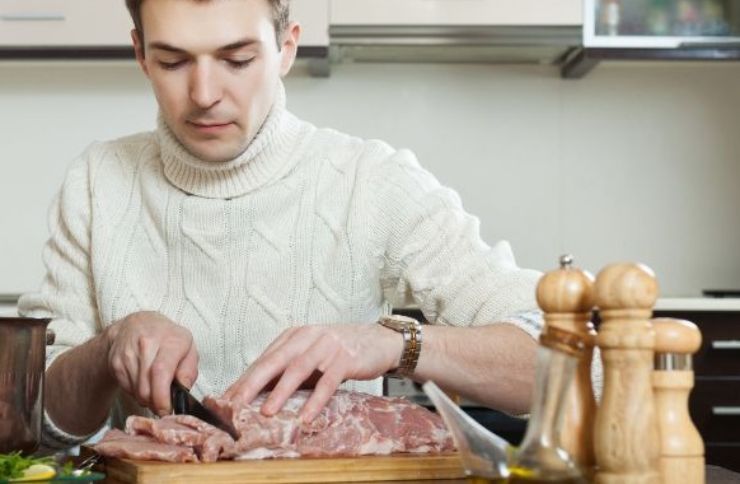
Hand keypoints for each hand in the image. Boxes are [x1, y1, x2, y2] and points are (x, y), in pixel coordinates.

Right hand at [105, 311, 198, 415]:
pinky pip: (127, 389)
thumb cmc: (168, 339)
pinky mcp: (116, 363)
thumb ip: (189, 370)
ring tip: (155, 390)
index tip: (167, 410)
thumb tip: (183, 389)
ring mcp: (128, 353)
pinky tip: (143, 382)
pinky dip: (137, 393)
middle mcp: (147, 344)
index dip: (162, 397)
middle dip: (156, 403)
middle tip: (164, 404)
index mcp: (170, 340)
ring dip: (147, 399)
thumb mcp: (188, 348)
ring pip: (137, 391)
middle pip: (147, 387)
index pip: (161, 372)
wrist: (136, 325)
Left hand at [223, 324, 402, 421]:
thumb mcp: (311, 353)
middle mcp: (307, 337)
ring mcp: (326, 347)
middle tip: (235, 403)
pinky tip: (306, 416)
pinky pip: (327, 382)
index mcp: (294, 335)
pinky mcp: (345, 360)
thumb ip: (289, 367)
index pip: (264, 359)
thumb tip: (258, 393)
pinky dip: (315, 400)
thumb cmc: (341, 350)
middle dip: (252, 384)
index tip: (227, 399)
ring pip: (297, 370)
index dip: (244, 379)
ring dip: (280, 392)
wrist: (379, 340)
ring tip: (266, 412)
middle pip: (274, 361)